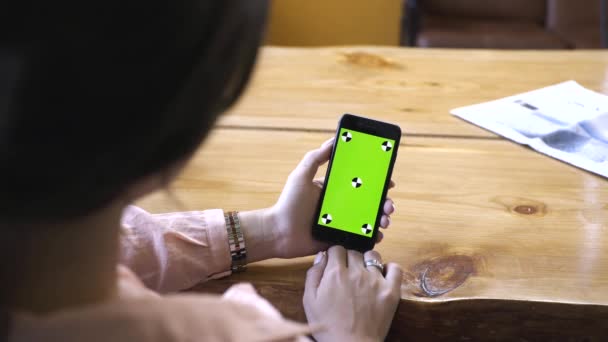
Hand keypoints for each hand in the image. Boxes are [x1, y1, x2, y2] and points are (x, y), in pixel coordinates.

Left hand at [268, 138, 395, 258]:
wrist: (279, 233)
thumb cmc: (288, 203)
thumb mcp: (301, 175)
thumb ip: (315, 157)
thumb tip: (334, 140)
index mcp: (333, 190)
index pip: (360, 184)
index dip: (376, 183)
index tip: (388, 182)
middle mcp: (340, 206)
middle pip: (369, 202)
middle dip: (384, 202)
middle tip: (389, 204)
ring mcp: (341, 223)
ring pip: (368, 220)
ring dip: (381, 218)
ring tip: (385, 220)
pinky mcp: (340, 238)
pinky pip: (361, 238)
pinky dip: (372, 237)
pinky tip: (377, 234)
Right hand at [303, 246, 401, 341]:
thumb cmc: (328, 325)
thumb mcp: (309, 300)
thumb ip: (314, 274)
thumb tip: (322, 255)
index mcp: (335, 273)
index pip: (336, 248)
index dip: (334, 256)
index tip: (335, 264)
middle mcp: (356, 272)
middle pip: (353, 251)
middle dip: (349, 258)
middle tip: (347, 273)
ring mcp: (376, 280)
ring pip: (372, 255)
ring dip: (367, 260)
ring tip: (364, 273)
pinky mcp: (391, 291)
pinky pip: (395, 268)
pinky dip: (390, 268)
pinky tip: (382, 275)